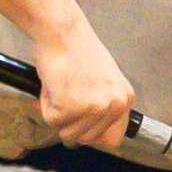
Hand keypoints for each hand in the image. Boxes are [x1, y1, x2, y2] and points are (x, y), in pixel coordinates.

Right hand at [29, 19, 140, 153]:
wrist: (60, 30)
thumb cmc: (75, 48)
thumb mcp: (102, 80)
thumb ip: (100, 105)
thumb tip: (87, 131)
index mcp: (125, 98)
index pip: (112, 140)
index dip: (92, 134)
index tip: (81, 123)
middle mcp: (115, 105)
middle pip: (87, 139)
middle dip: (71, 123)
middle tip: (65, 97)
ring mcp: (94, 107)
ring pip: (68, 134)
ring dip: (57, 114)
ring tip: (59, 88)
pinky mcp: (70, 107)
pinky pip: (51, 121)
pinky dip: (45, 106)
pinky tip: (52, 85)